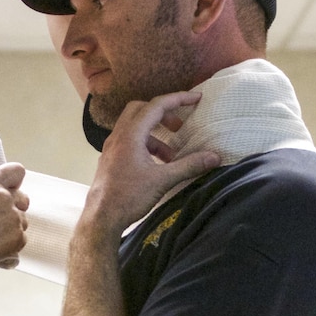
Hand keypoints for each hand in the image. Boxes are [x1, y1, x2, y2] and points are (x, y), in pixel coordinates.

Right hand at [0, 163, 28, 291]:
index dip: (16, 181)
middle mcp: (4, 197)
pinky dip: (11, 246)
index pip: (16, 171)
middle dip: (15, 208)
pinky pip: (21, 239)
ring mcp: (14, 218)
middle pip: (23, 199)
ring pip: (22, 222)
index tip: (13, 188)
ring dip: (11, 229)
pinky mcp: (19, 237)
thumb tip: (0, 200)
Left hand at [82, 91, 219, 237]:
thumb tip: (214, 157)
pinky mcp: (110, 160)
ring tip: (171, 156)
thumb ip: (189, 166)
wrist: (101, 217)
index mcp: (130, 135)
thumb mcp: (163, 180)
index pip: (156, 106)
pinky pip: (129, 142)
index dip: (178, 99)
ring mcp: (111, 148)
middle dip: (162, 113)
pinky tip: (156, 165)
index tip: (196, 98)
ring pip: (134, 127)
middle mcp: (118, 137)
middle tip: (179, 126)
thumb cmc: (128, 197)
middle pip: (140, 109)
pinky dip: (145, 145)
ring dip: (155, 134)